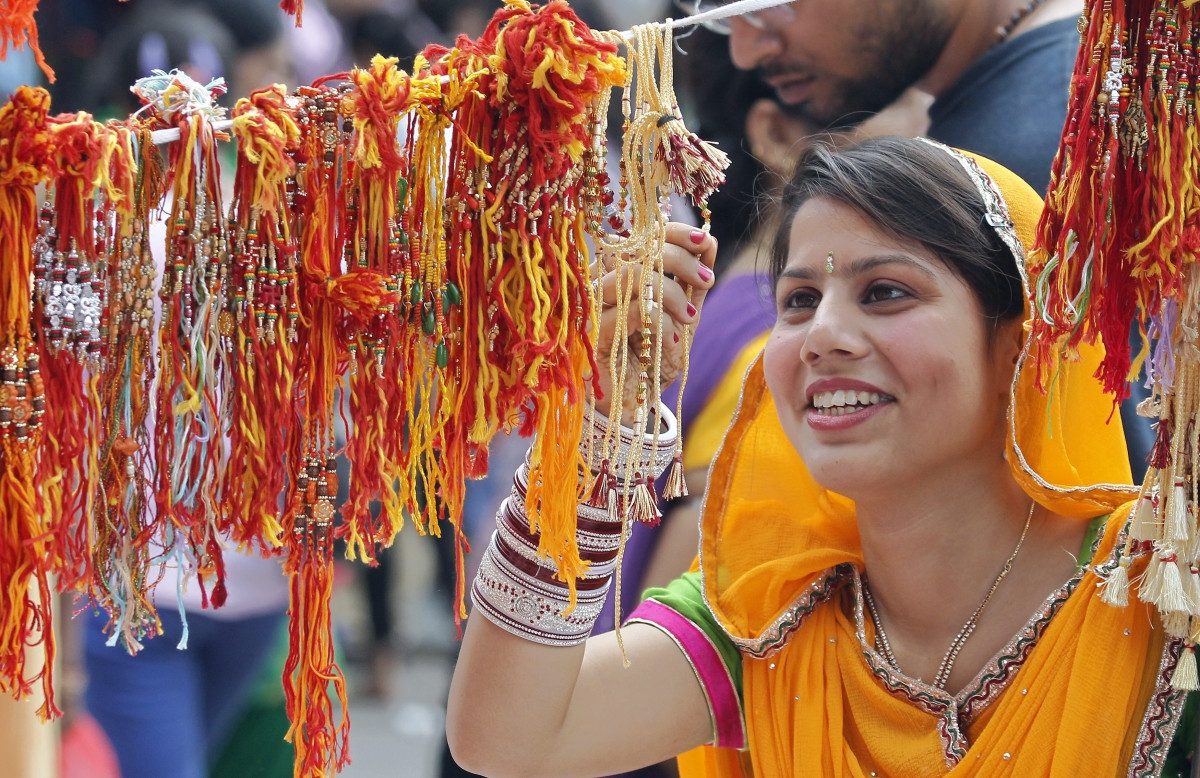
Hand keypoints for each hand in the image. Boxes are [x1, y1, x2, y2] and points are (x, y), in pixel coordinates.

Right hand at [591, 224, 716, 426]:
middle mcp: (599, 282)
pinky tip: (671, 340)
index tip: (703, 241)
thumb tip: (709, 241)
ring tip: (690, 318)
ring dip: (672, 293)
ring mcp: (591, 307)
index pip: (641, 233)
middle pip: (637, 248)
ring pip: (633, 275)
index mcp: (619, 271)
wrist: (634, 405)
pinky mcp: (592, 334)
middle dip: (680, 260)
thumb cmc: (655, 357)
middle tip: (707, 281)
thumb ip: (693, 281)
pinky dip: (660, 321)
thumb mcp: (682, 316)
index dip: (673, 231)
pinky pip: (631, 310)